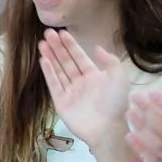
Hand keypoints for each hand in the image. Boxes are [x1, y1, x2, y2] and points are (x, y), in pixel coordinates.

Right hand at [38, 30, 129, 149]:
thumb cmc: (116, 103)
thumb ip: (109, 61)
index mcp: (94, 76)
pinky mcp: (61, 102)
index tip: (62, 32)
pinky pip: (54, 84)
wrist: (108, 128)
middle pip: (66, 61)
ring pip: (58, 70)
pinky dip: (48, 72)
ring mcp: (70, 92)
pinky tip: (43, 59)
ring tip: (42, 43)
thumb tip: (97, 47)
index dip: (71, 45)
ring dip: (50, 56)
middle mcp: (80, 82)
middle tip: (48, 33)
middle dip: (58, 47)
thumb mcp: (119, 78)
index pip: (80, 57)